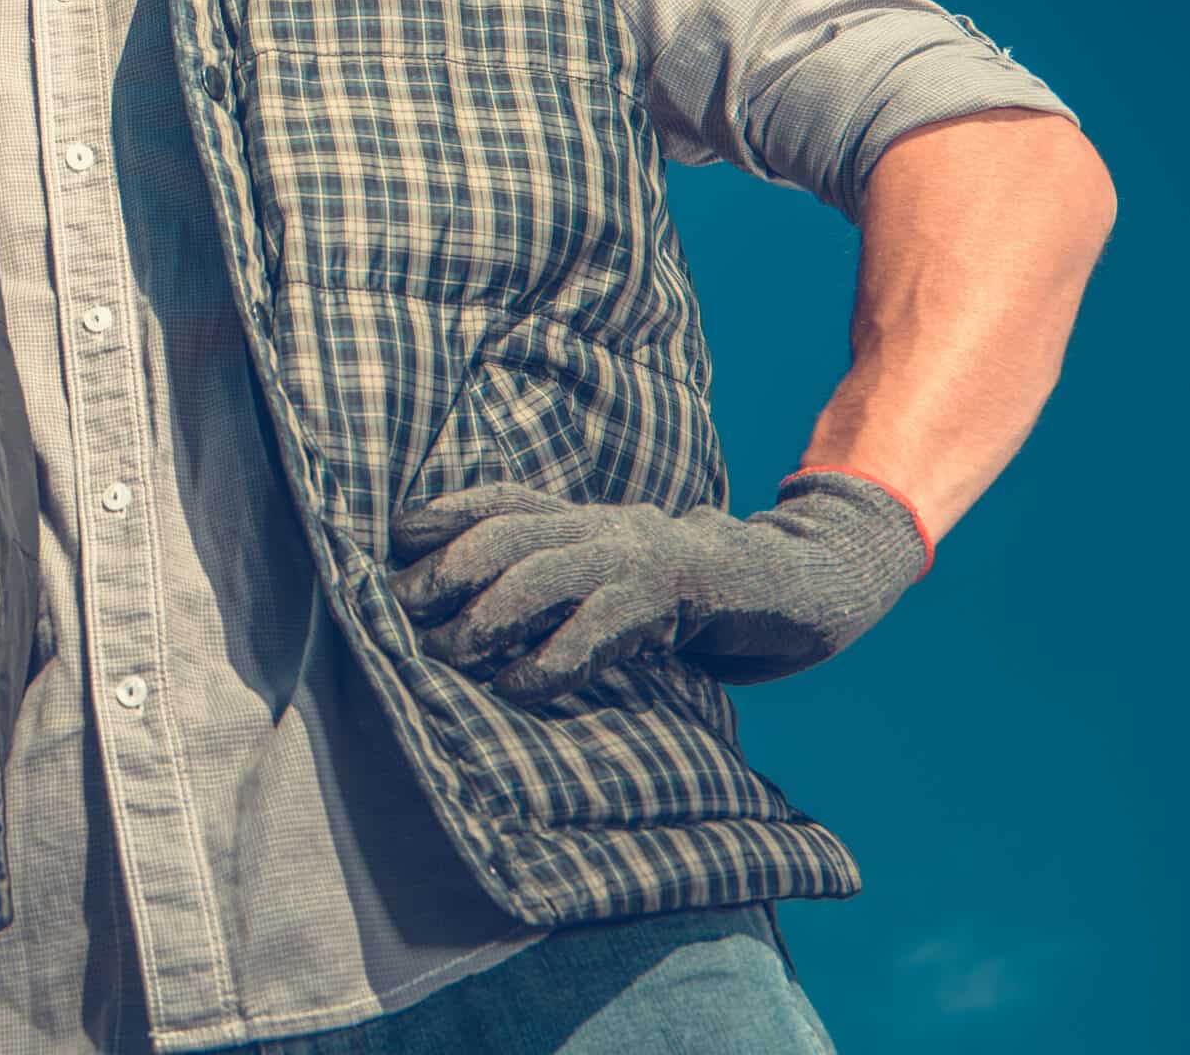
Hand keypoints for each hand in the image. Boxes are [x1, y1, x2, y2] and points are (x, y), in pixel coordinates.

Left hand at [386, 472, 931, 705]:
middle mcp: (606, 524)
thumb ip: (553, 583)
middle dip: (448, 567)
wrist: (798, 584)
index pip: (502, 500)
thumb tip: (463, 614)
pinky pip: (603, 624)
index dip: (444, 513)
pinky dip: (553, 659)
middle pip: (509, 531)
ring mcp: (643, 554)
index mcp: (586, 517)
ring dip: (488, 615)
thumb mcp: (610, 578)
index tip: (391, 537)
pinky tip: (519, 688)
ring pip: (546, 571)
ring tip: (448, 655)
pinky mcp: (681, 593)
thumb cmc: (686, 594)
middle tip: (400, 609)